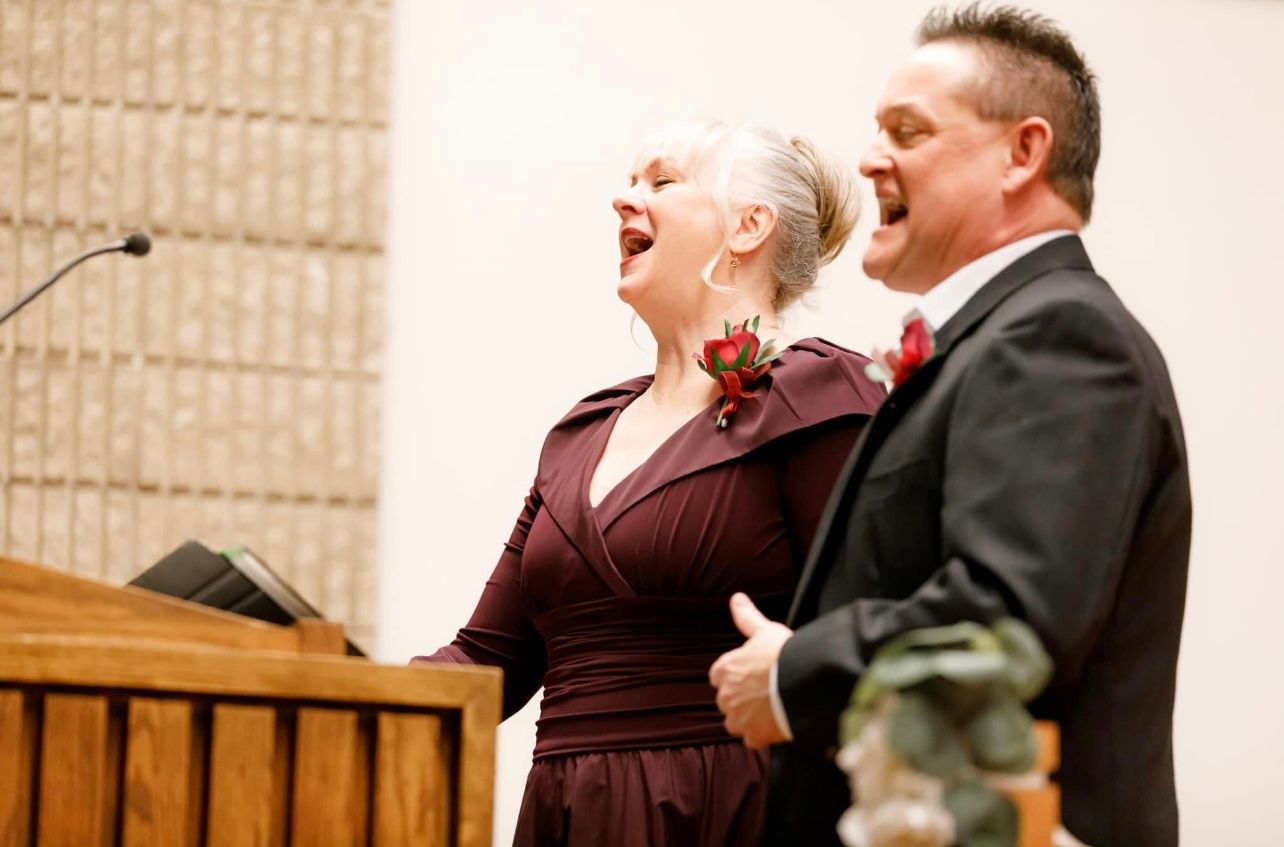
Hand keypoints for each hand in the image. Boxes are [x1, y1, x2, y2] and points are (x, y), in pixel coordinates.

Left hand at [709, 592, 792, 748]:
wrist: (803, 683)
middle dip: (742, 699)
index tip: (751, 676)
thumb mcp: (765, 630)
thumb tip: (736, 598)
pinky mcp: (753, 736)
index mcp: (724, 670)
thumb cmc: (784, 654)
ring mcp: (738, 718)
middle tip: (765, 693)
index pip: (719, 676)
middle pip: (727, 701)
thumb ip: (747, 617)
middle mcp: (725, 695)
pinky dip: (761, 735)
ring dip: (749, 719)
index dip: (735, 676)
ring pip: (736, 722)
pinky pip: (752, 739)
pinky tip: (776, 726)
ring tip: (770, 711)